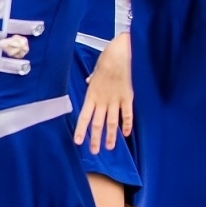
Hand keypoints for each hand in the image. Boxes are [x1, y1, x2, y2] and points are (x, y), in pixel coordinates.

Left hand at [74, 34, 132, 152]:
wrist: (120, 54)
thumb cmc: (107, 60)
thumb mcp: (95, 71)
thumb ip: (92, 80)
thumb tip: (88, 80)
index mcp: (92, 95)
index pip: (84, 116)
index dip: (81, 130)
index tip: (78, 142)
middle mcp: (102, 101)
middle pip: (97, 124)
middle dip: (95, 139)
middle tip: (94, 151)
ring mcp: (115, 100)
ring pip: (112, 122)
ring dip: (110, 136)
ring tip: (109, 147)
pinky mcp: (128, 98)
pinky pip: (127, 114)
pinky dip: (127, 124)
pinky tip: (127, 133)